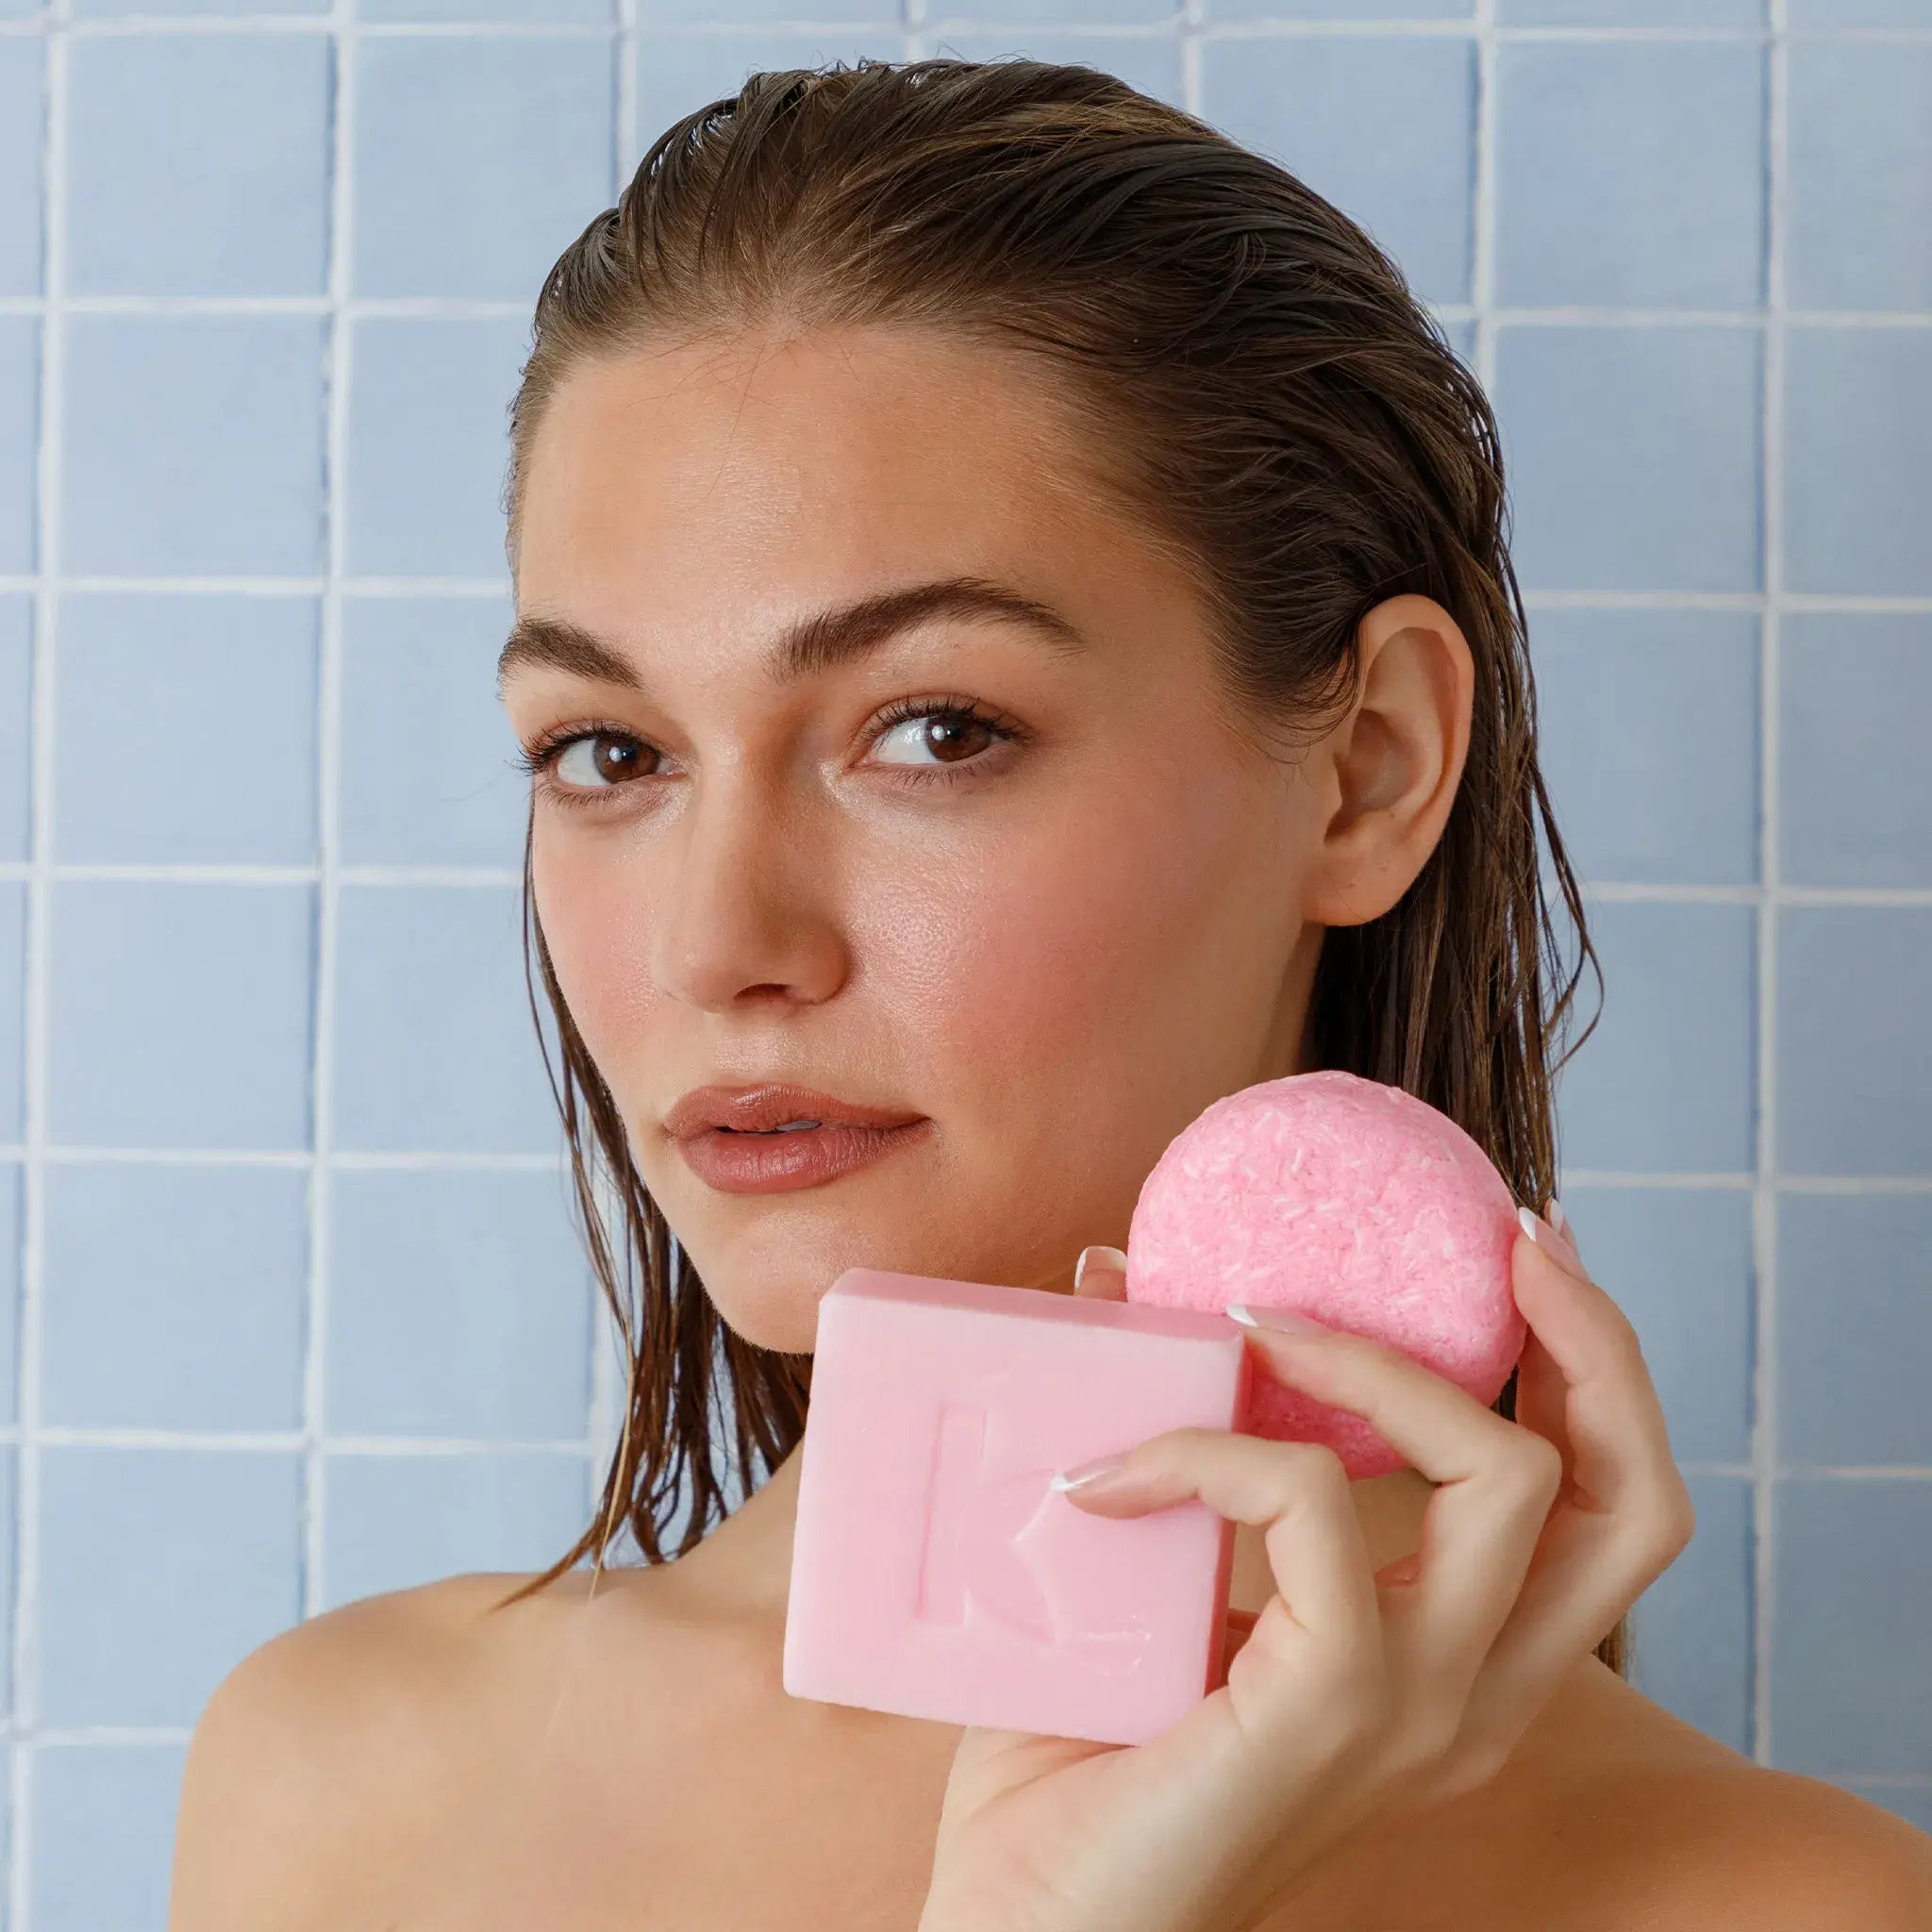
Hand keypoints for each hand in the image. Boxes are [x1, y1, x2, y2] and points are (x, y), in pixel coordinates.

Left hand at [914, 1203, 1694, 1931]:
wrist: (1036, 1930)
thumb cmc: (1088, 1763)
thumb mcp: (1154, 1575)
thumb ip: (1168, 1438)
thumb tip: (1121, 1275)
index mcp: (1457, 1665)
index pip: (1603, 1511)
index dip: (1594, 1371)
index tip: (1522, 1253)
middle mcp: (1476, 1693)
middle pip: (1633, 1497)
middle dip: (1592, 1342)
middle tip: (1511, 1236)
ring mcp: (1423, 1708)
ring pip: (1509, 1476)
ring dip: (1376, 1360)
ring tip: (1249, 1321)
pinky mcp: (1335, 1705)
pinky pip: (1312, 1502)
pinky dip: (1208, 1445)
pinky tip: (1107, 1473)